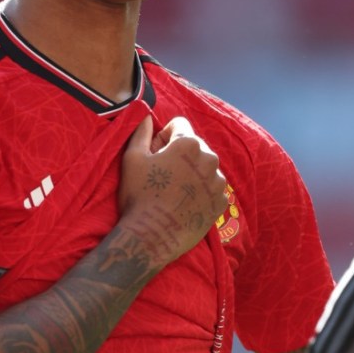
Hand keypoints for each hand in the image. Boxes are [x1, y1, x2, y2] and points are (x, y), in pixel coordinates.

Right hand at [119, 116, 227, 267]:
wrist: (153, 237)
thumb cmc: (139, 195)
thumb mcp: (132, 158)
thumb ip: (141, 131)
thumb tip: (146, 114)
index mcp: (188, 144)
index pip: (179, 125)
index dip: (163, 137)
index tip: (154, 154)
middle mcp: (209, 158)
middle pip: (195, 146)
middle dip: (180, 155)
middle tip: (163, 175)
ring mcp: (218, 182)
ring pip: (205, 167)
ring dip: (192, 173)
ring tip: (174, 192)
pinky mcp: (221, 203)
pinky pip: (212, 188)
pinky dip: (201, 192)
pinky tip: (185, 204)